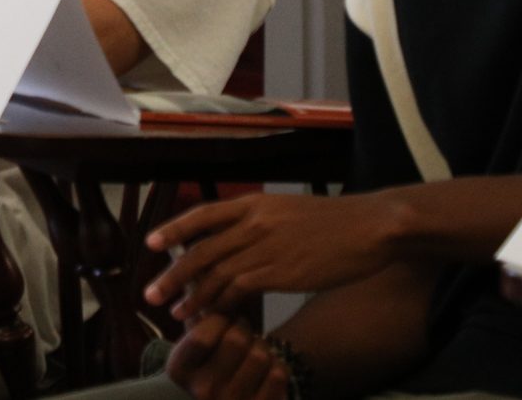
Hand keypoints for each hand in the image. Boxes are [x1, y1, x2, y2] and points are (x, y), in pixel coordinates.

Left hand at [146, 189, 403, 320]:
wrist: (371, 226)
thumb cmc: (335, 222)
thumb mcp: (288, 211)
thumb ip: (260, 222)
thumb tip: (237, 238)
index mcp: (255, 204)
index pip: (203, 215)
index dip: (174, 229)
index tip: (151, 243)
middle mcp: (254, 222)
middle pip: (201, 249)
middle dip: (173, 274)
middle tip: (151, 294)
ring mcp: (267, 247)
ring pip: (217, 273)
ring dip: (193, 296)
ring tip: (177, 314)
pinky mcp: (282, 272)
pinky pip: (241, 290)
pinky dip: (223, 304)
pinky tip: (213, 316)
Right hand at [161, 312, 291, 399]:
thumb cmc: (206, 367)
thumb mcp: (189, 346)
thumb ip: (193, 313)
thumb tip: (198, 271)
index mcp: (181, 370)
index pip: (204, 333)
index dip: (219, 318)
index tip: (223, 318)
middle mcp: (204, 390)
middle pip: (236, 339)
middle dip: (244, 327)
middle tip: (242, 329)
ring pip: (260, 354)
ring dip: (261, 345)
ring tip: (253, 348)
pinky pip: (278, 374)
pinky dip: (276, 364)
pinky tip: (265, 367)